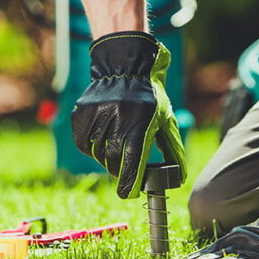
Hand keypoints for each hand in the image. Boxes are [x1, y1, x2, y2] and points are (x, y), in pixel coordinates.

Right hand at [71, 31, 186, 198]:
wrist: (126, 66)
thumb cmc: (150, 97)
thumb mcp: (165, 121)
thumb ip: (172, 149)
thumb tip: (178, 177)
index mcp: (139, 125)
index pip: (132, 165)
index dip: (129, 184)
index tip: (129, 193)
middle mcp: (116, 120)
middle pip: (113, 162)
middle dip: (120, 170)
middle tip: (125, 168)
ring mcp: (96, 116)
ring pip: (97, 154)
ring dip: (106, 157)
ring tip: (116, 146)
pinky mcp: (81, 114)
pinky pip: (83, 142)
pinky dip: (91, 147)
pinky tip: (102, 138)